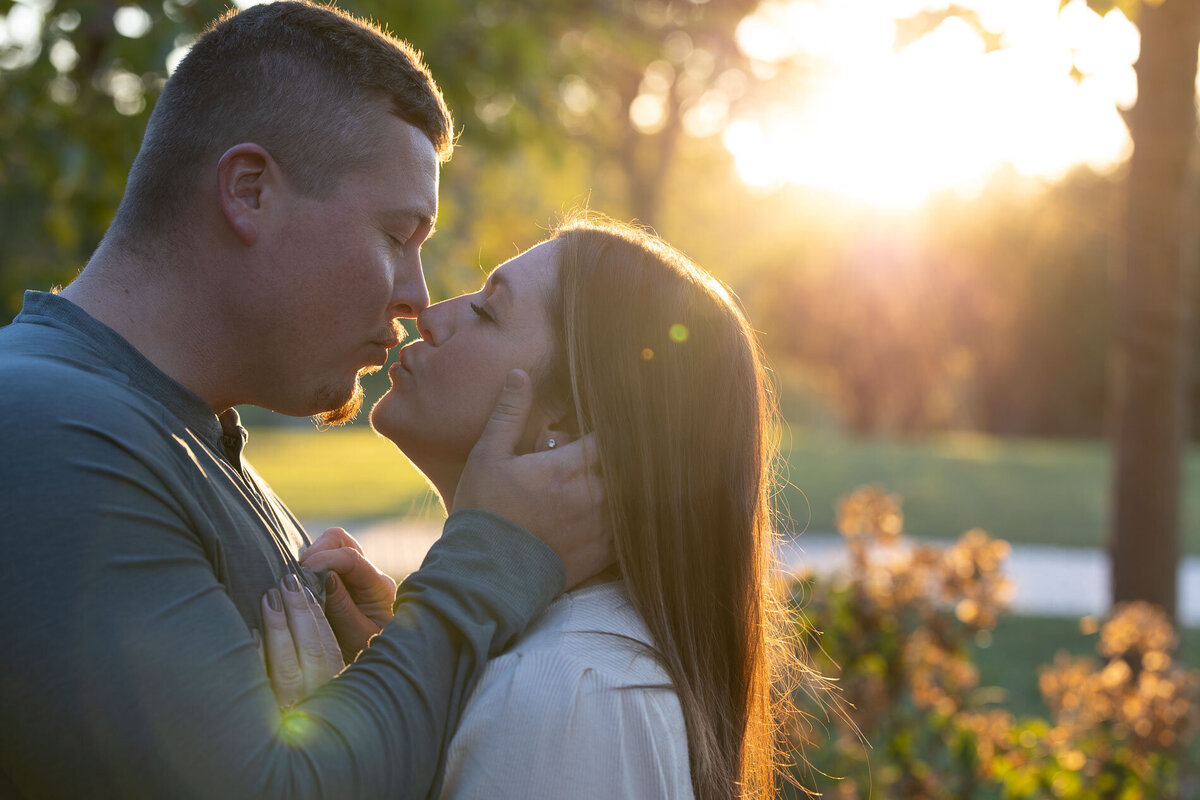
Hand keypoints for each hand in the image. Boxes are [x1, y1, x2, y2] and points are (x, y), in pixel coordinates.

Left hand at [258, 574, 344, 707]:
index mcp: (334, 690)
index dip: (316, 615)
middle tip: (286, 580)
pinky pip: (259, 685)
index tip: (305, 587)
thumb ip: (323, 656)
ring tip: (269, 596)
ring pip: (285, 666)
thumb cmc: (311, 710)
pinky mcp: (262, 718)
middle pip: (309, 651)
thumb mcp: (329, 685)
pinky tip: (250, 631)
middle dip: (298, 612)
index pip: (327, 647)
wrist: (264, 757)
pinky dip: (256, 656)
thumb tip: (306, 606)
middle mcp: (314, 700)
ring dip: (277, 627)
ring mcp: (288, 710)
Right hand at [299, 527, 396, 660]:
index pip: (351, 557)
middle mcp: (368, 575)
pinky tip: (298, 585)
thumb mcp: (357, 637)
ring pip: (330, 547)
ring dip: (311, 557)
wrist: (382, 665)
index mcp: (378, 587)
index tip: (302, 572)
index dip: (324, 559)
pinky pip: (323, 562)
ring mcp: (354, 576)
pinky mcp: (341, 582)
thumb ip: (342, 608)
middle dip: (316, 550)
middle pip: (340, 540)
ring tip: (296, 581)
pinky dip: (309, 566)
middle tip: (298, 574)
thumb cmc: (370, 654)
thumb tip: (324, 575)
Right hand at [453, 369, 613, 588]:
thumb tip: (521, 374)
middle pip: (630, 463)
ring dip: (630, 483)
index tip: (611, 418)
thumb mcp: (488, 457)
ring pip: (635, 494)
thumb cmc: (484, 513)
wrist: (487, 578)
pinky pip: (633, 528)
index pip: (612, 434)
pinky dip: (631, 515)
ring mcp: (603, 526)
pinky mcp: (606, 553)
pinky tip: (624, 509)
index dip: (615, 423)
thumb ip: (509, 413)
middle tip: (616, 446)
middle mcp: (594, 495)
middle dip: (625, 452)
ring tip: (626, 474)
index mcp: (568, 467)